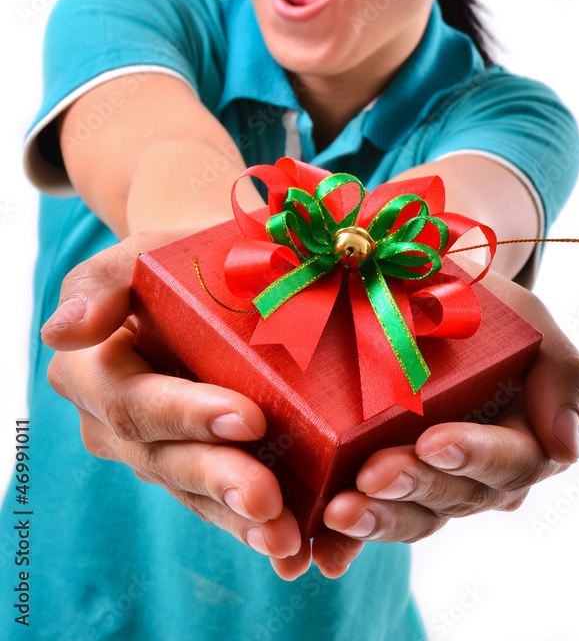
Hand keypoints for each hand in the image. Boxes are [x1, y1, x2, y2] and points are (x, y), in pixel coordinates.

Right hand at [41, 228, 301, 570]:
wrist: (210, 276)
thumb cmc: (175, 258)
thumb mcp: (139, 253)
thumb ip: (100, 283)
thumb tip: (61, 331)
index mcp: (93, 370)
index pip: (133, 401)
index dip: (185, 414)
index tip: (247, 417)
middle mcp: (115, 422)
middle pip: (163, 459)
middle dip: (217, 480)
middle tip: (268, 499)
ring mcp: (155, 450)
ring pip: (192, 493)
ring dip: (237, 520)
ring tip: (286, 539)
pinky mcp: (194, 468)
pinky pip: (217, 503)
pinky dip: (253, 527)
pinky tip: (292, 549)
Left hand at [268, 262, 578, 579]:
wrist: (433, 295)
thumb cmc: (488, 309)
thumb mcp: (530, 321)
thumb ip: (561, 374)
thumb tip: (565, 447)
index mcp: (524, 440)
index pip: (507, 461)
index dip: (471, 456)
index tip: (432, 442)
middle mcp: (481, 476)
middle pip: (454, 496)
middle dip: (411, 486)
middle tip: (370, 476)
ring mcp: (433, 487)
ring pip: (413, 517)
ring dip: (376, 519)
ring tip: (338, 511)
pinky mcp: (388, 488)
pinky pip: (373, 520)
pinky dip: (347, 543)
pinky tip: (323, 552)